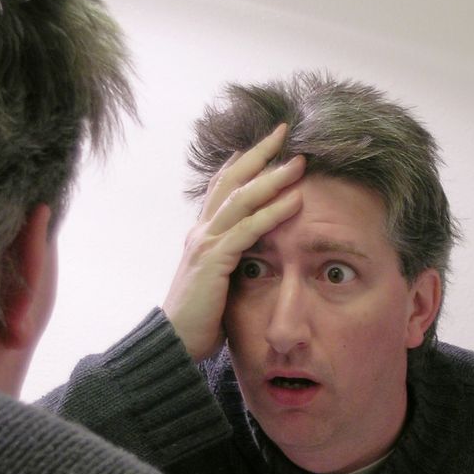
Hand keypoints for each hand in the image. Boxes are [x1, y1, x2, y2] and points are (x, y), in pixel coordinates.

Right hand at [163, 124, 304, 361]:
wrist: (175, 342)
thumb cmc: (198, 319)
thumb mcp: (217, 282)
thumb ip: (230, 263)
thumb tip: (251, 257)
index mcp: (202, 235)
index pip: (221, 189)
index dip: (241, 164)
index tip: (263, 145)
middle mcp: (201, 231)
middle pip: (231, 181)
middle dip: (258, 154)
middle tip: (283, 132)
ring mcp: (206, 243)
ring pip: (242, 199)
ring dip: (272, 178)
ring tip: (298, 162)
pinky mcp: (214, 260)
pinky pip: (248, 229)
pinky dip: (273, 212)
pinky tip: (295, 200)